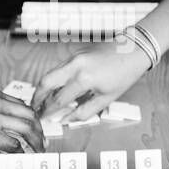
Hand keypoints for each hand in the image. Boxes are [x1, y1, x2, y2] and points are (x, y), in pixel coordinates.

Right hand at [0, 87, 44, 153]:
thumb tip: (0, 127)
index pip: (20, 104)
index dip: (31, 118)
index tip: (35, 129)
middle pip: (29, 114)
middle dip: (39, 130)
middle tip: (42, 143)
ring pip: (26, 129)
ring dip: (35, 142)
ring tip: (37, 152)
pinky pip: (13, 144)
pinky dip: (20, 152)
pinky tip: (19, 157)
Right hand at [35, 41, 151, 122]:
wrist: (134, 49)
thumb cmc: (125, 73)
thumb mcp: (107, 98)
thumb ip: (85, 111)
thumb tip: (67, 119)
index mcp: (84, 78)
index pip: (59, 99)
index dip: (49, 112)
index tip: (43, 119)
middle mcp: (75, 65)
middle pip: (46, 82)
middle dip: (37, 97)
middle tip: (34, 108)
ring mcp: (74, 57)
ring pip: (51, 73)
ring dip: (44, 88)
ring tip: (42, 101)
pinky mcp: (76, 53)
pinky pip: (60, 68)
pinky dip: (54, 79)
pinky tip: (56, 89)